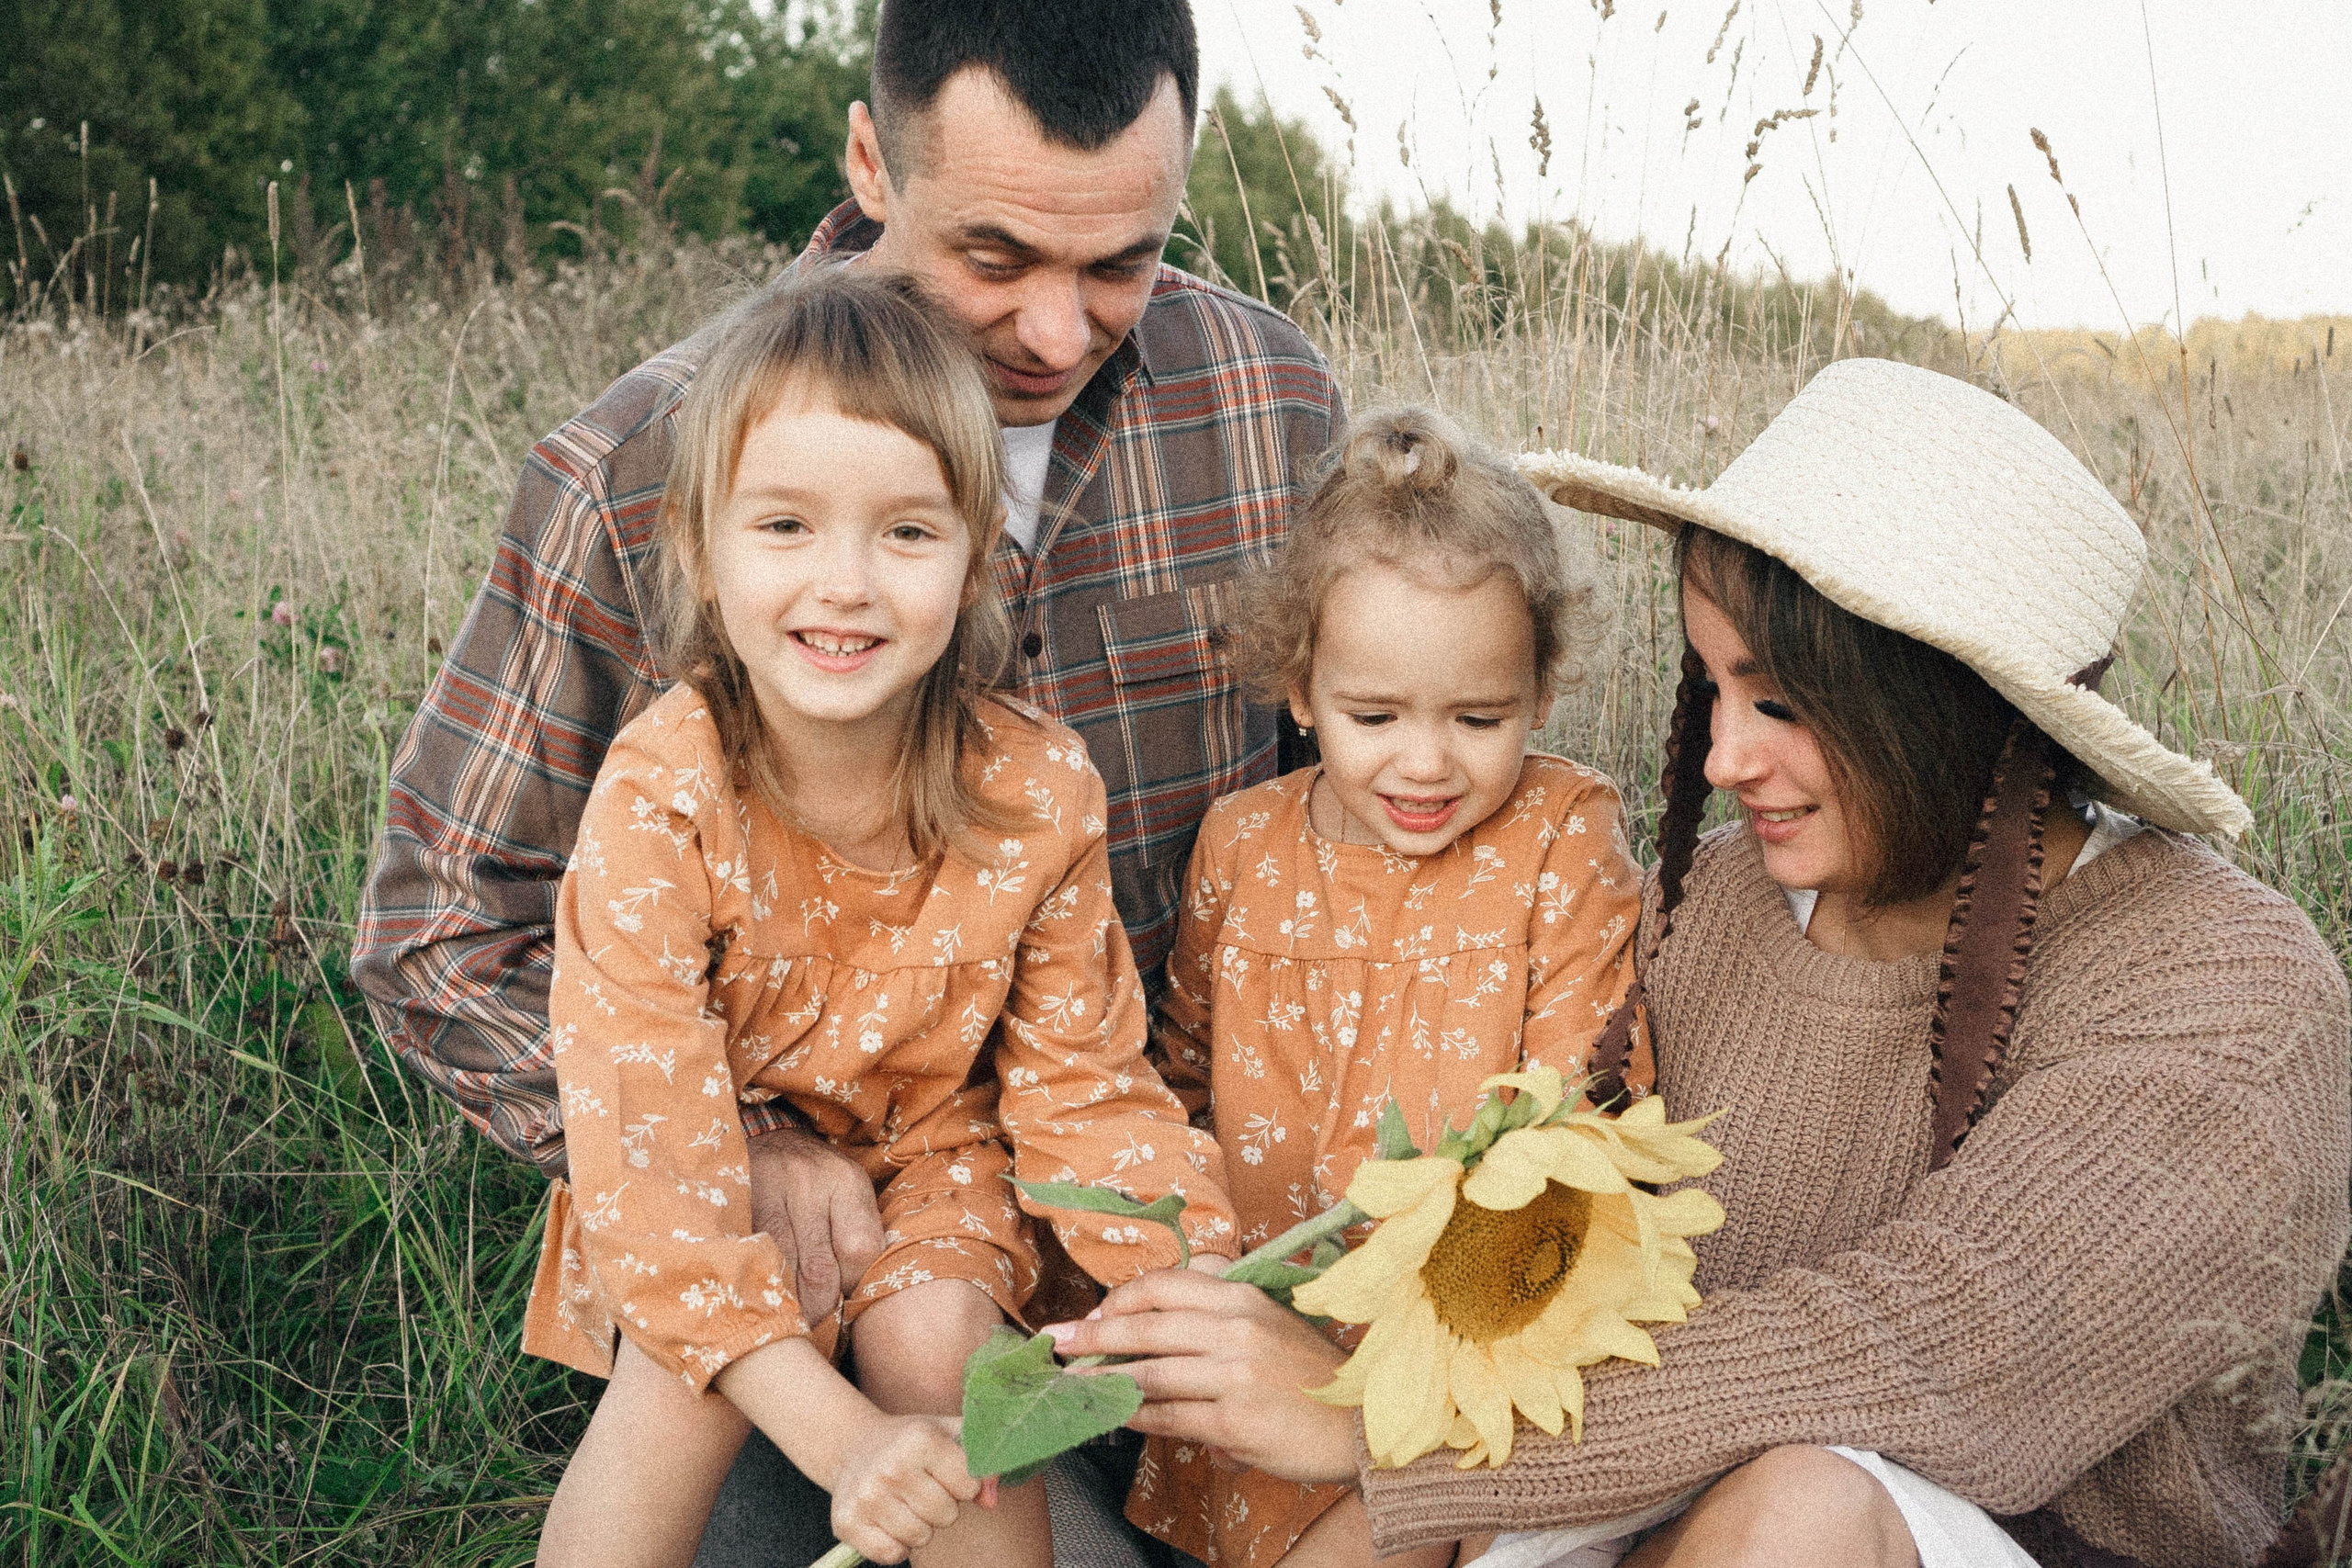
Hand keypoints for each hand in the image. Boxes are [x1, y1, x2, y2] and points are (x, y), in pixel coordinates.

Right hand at [746, 1123, 885, 1322]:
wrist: (768, 1140)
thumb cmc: (818, 1179)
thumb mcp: (848, 1194)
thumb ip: (858, 1236)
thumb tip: (858, 1298)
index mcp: (848, 1181)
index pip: (860, 1251)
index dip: (853, 1284)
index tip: (846, 1298)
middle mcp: (810, 1182)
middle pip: (821, 1269)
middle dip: (820, 1303)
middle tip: (819, 1317)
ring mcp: (770, 1191)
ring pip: (784, 1269)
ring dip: (790, 1300)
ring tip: (794, 1313)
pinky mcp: (740, 1205)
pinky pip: (755, 1258)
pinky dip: (765, 1281)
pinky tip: (769, 1290)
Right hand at [825, 1412, 978, 1564]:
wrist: (853, 1446)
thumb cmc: (909, 1442)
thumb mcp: (947, 1435)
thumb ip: (979, 1461)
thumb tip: (991, 1501)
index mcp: (920, 1438)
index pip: (969, 1486)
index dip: (963, 1484)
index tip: (946, 1473)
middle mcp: (891, 1466)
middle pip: (946, 1515)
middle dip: (942, 1507)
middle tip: (923, 1489)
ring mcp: (867, 1496)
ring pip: (920, 1538)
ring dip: (920, 1526)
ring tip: (906, 1503)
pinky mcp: (847, 1522)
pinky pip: (891, 1555)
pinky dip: (896, 1545)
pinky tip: (889, 1520)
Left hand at [1044, 1269, 1358, 1484]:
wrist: (1364, 1424)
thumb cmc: (1313, 1377)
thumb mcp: (1271, 1326)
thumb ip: (1220, 1323)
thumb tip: (1158, 1341)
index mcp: (1244, 1298)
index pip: (1166, 1284)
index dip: (1122, 1298)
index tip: (1095, 1313)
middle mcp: (1237, 1329)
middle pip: (1146, 1326)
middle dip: (1093, 1335)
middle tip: (1057, 1343)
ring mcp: (1235, 1375)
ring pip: (1149, 1373)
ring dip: (1104, 1380)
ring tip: (1074, 1383)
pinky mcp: (1234, 1422)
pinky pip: (1170, 1418)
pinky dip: (1137, 1417)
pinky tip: (1118, 1416)